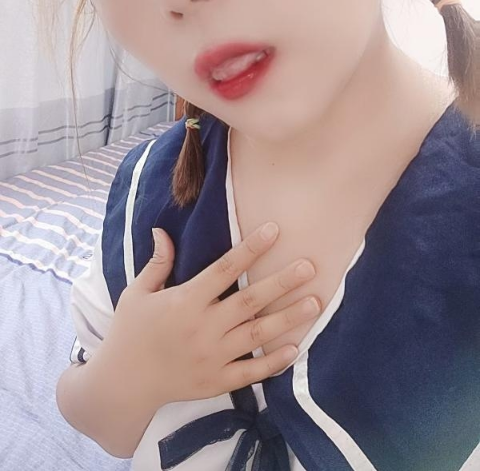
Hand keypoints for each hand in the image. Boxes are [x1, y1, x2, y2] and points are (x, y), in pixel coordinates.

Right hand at [102, 221, 320, 407]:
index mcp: (185, 301)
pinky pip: (250, 371)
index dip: (251, 248)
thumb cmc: (129, 332)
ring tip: (315, 302)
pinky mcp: (216, 381)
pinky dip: (274, 362)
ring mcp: (212, 356)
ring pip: (257, 334)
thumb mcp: (136, 293)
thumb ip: (156, 263)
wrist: (122, 383)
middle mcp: (203, 327)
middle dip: (282, 282)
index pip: (224, 268)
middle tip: (310, 267)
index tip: (274, 230)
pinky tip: (296, 348)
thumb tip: (162, 230)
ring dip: (288, 318)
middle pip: (250, 300)